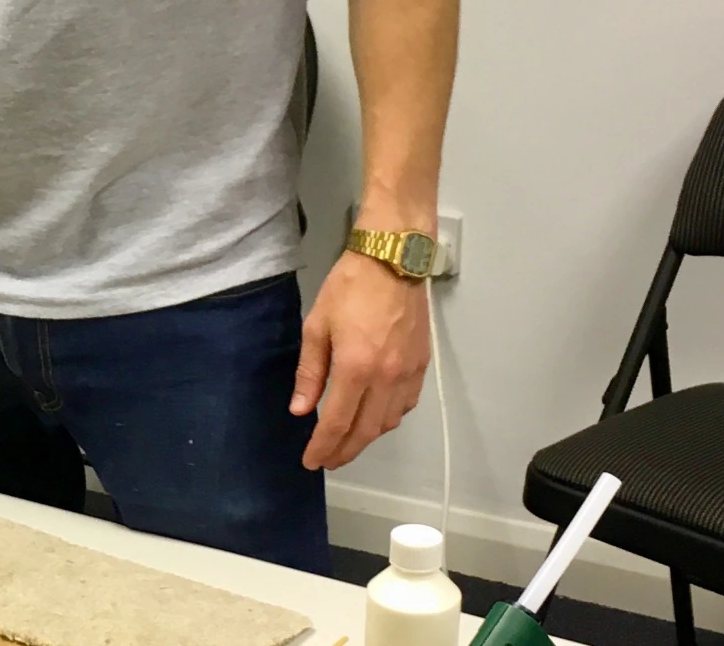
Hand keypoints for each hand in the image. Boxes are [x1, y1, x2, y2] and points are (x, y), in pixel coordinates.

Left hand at [291, 250, 430, 469]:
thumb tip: (301, 410)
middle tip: (328, 460)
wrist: (393, 260)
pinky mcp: (422, 365)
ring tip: (348, 441)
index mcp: (357, 368)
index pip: (338, 422)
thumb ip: (310, 371)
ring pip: (389, 421)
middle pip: (367, 430)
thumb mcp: (317, 325)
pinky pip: (405, 404)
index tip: (311, 462)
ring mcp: (408, 374)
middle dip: (345, 451)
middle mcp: (387, 378)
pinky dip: (388, 418)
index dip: (324, 446)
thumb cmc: (349, 287)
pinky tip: (375, 415)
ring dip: (367, 437)